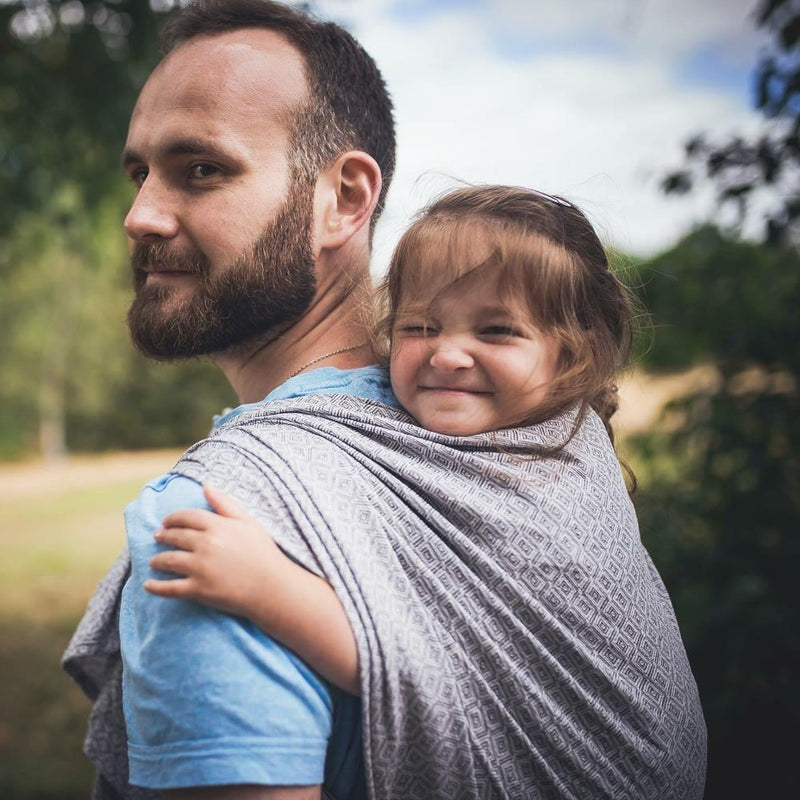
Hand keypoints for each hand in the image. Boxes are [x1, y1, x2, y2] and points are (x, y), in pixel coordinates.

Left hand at [146, 484, 288, 618]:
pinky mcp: (199, 590)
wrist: (272, 587)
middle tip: (157, 537)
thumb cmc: (263, 552)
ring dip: (157, 560)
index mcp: (217, 526)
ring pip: (168, 561)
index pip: (186, 517)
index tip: (166, 522)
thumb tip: (205, 485)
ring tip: (153, 561)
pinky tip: (148, 585)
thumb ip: (225, 503)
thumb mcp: (248, 522)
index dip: (173, 518)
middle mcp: (205, 544)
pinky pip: (170, 588)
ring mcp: (200, 568)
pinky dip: (156, 587)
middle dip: (163, 536)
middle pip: (175, 537)